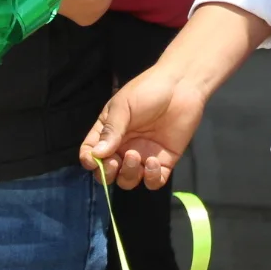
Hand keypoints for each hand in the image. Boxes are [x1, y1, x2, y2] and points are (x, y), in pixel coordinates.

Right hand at [80, 64, 211, 190]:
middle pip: (108, 172)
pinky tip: (153, 162)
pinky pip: (153, 182)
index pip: (91, 152)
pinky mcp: (164, 163)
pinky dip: (151, 178)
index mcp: (109, 132)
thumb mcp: (123, 106)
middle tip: (114, 162)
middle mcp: (123, 147)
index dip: (89, 160)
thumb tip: (97, 154)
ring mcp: (143, 156)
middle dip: (107, 173)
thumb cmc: (148, 91)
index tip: (92, 161)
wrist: (181, 87)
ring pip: (128, 180)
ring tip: (135, 156)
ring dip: (128, 174)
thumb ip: (111, 130)